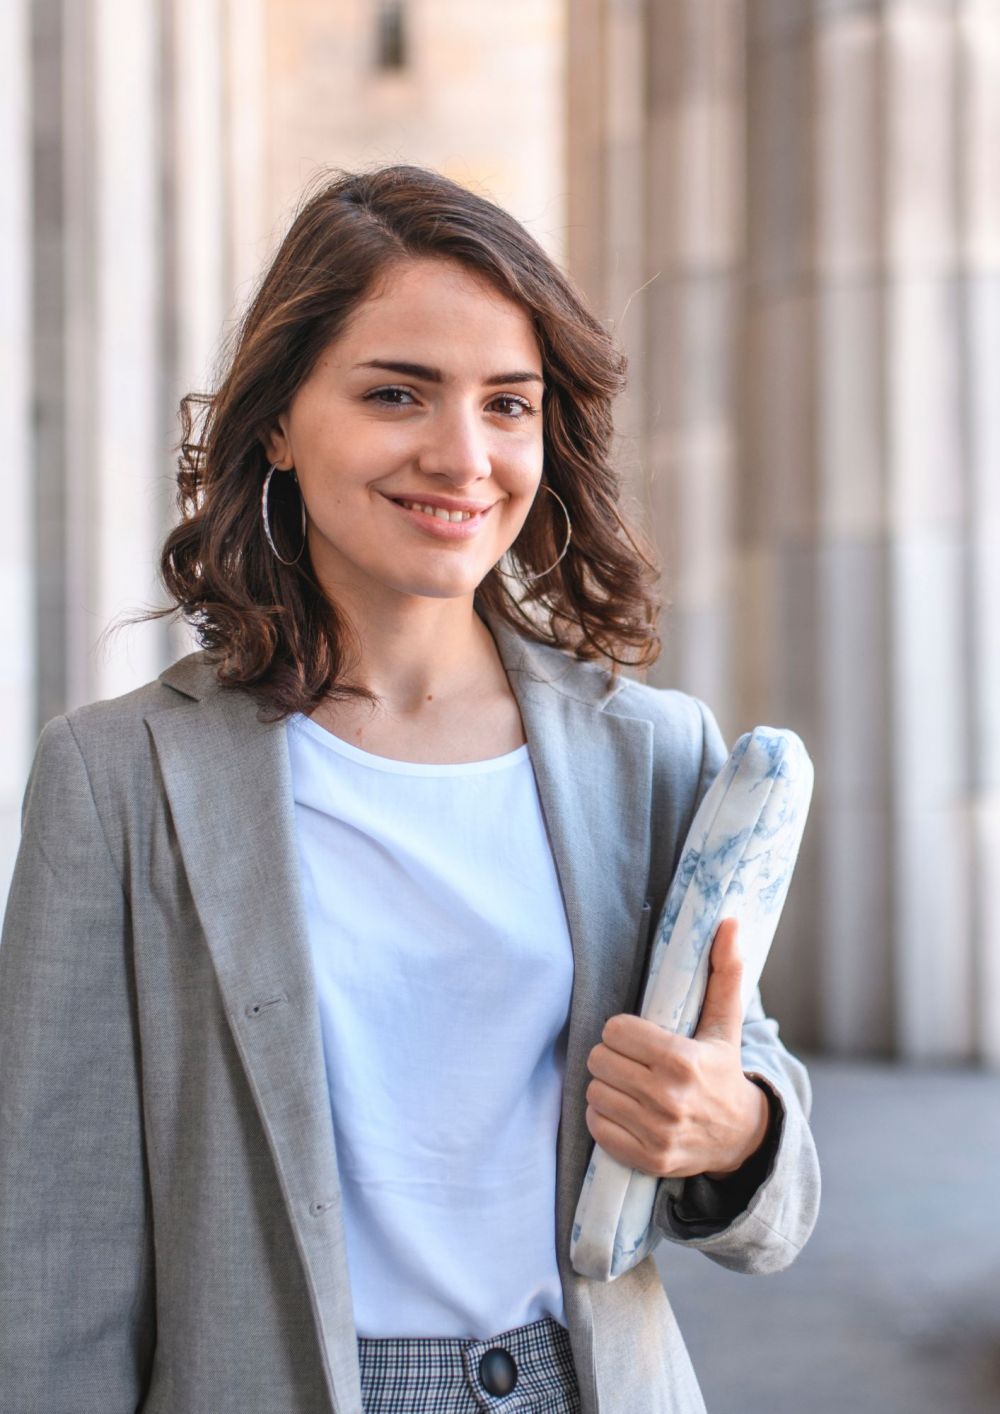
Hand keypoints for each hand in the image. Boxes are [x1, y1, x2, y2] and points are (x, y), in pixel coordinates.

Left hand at [584, 918, 770, 1178]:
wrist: (740, 1138)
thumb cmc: (723, 1070)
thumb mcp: (726, 1024)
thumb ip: (725, 972)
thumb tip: (731, 922)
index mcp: (682, 1060)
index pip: (614, 1030)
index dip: (622, 1030)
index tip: (638, 1036)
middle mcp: (668, 1099)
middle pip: (599, 1060)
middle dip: (611, 1056)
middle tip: (632, 1060)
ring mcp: (656, 1133)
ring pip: (594, 1093)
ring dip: (607, 1086)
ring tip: (631, 1084)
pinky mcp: (647, 1159)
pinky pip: (596, 1127)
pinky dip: (605, 1117)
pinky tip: (628, 1110)